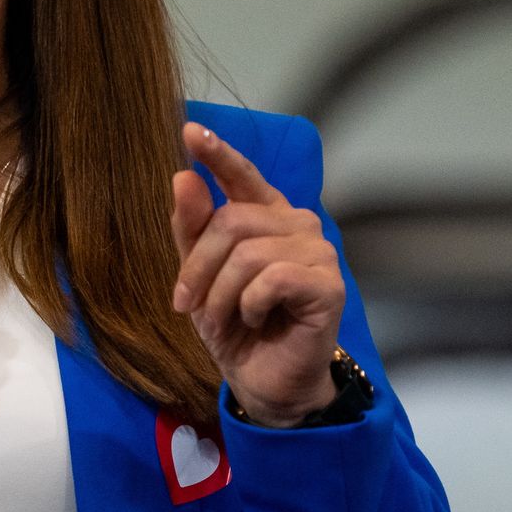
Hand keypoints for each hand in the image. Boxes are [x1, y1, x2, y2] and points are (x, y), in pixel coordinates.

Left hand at [169, 122, 344, 426]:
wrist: (262, 380)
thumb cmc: (235, 325)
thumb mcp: (200, 276)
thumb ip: (192, 229)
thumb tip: (183, 177)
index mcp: (266, 216)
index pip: (242, 175)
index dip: (218, 153)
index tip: (190, 131)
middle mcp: (297, 223)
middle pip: (231, 221)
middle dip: (198, 267)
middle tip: (185, 303)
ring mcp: (318, 251)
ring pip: (248, 253)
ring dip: (221, 294)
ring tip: (225, 319)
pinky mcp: (328, 284)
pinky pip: (272, 278)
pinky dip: (250, 304)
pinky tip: (257, 318)